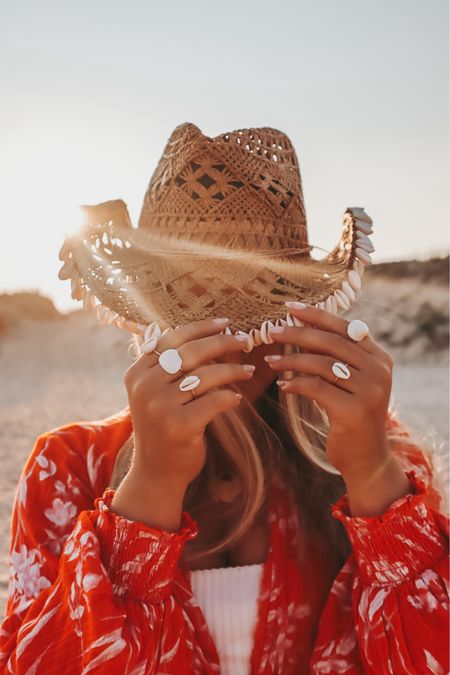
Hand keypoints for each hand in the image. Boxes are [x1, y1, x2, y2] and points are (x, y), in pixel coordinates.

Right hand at [124, 317, 253, 490]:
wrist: (157, 471)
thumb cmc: (163, 426)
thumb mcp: (155, 392)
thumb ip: (169, 365)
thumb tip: (206, 332)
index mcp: (137, 373)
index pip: (171, 339)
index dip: (200, 328)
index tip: (225, 323)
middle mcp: (145, 386)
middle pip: (191, 352)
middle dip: (223, 342)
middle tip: (245, 340)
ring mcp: (160, 406)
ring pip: (206, 375)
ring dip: (233, 369)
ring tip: (248, 370)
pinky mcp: (180, 426)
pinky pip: (215, 400)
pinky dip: (230, 396)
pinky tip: (236, 398)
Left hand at [265, 303, 393, 477]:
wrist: (366, 458)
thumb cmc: (350, 415)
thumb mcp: (348, 382)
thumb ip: (335, 357)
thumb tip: (301, 329)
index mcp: (379, 357)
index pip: (344, 327)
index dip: (316, 315)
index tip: (289, 307)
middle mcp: (379, 370)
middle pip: (331, 342)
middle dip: (298, 333)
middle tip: (271, 330)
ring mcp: (369, 390)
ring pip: (321, 364)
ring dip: (291, 360)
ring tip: (270, 361)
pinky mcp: (354, 410)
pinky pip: (316, 388)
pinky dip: (296, 384)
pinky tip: (282, 386)